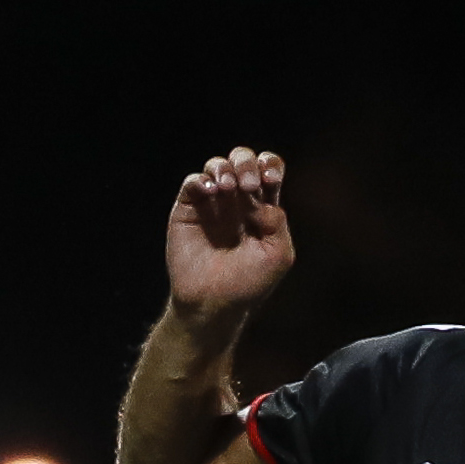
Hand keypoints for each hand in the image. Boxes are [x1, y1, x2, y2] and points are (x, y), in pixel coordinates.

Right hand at [167, 145, 293, 323]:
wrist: (212, 304)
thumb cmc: (248, 283)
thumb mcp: (278, 255)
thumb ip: (277, 222)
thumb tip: (262, 197)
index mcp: (262, 206)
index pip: (269, 169)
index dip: (270, 165)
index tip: (269, 181)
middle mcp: (236, 201)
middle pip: (244, 160)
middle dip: (248, 163)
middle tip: (248, 186)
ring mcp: (210, 204)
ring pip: (217, 165)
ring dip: (225, 168)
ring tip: (227, 188)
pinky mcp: (186, 211)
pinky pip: (192, 182)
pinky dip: (201, 180)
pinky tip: (211, 192)